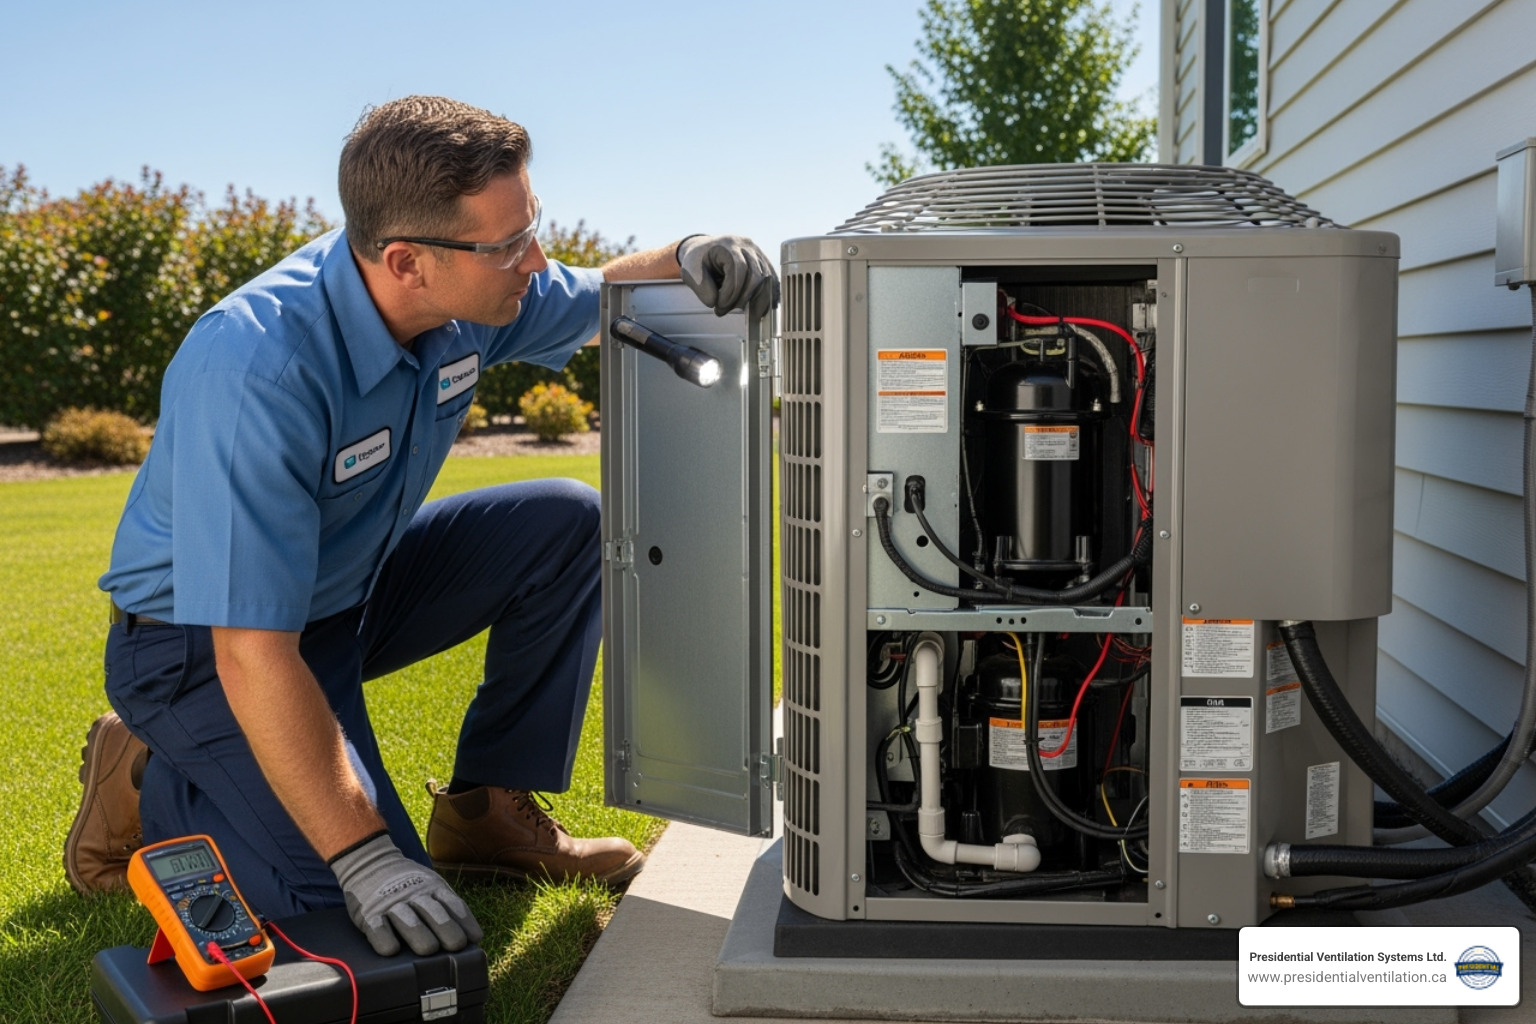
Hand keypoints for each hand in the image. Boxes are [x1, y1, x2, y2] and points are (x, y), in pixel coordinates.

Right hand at [329, 834, 482, 955]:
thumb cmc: (408, 885)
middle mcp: (415, 895)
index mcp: (433, 888)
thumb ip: (446, 907)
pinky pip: (377, 926)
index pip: (453, 904)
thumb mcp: (431, 886)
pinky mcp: (369, 913)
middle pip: (433, 912)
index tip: (475, 938)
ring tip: (429, 949)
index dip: (465, 921)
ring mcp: (391, 903)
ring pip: (407, 919)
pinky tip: (391, 950)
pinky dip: (384, 937)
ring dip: (418, 933)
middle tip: (456, 945)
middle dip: (446, 928)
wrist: (370, 863)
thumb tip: (471, 938)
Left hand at [677, 234, 779, 317]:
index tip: (720, 305)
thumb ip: (702, 289)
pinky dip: (769, 294)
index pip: (738, 269)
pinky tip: (763, 308)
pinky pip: (771, 279)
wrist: (703, 250)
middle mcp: (745, 245)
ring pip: (767, 278)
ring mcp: (757, 252)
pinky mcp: (762, 261)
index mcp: (727, 244)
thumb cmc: (697, 260)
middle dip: (743, 297)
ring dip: (758, 299)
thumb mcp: (691, 273)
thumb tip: (716, 302)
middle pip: (756, 274)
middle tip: (727, 309)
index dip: (732, 291)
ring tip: (747, 314)